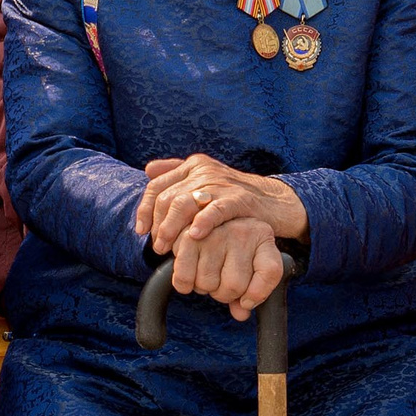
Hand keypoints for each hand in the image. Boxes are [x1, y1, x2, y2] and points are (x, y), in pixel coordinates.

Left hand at [135, 154, 308, 260]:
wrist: (274, 201)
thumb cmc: (235, 197)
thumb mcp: (206, 180)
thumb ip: (177, 172)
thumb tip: (148, 170)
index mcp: (194, 166)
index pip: (157, 185)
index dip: (145, 209)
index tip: (142, 230)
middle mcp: (205, 172)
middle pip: (168, 197)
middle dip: (158, 225)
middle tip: (158, 247)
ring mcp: (222, 184)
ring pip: (185, 203)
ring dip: (172, 228)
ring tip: (170, 248)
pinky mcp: (240, 198)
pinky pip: (216, 209)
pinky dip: (203, 222)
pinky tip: (196, 236)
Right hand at [169, 216, 290, 321]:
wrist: (201, 218)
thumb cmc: (232, 249)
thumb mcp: (250, 264)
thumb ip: (250, 291)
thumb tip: (241, 313)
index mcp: (263, 237)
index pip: (270, 272)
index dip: (257, 294)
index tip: (246, 301)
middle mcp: (242, 231)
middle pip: (235, 286)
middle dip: (224, 293)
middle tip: (220, 281)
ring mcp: (216, 233)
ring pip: (208, 284)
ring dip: (204, 287)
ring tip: (205, 272)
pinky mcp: (190, 237)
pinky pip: (185, 277)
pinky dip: (184, 285)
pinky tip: (190, 276)